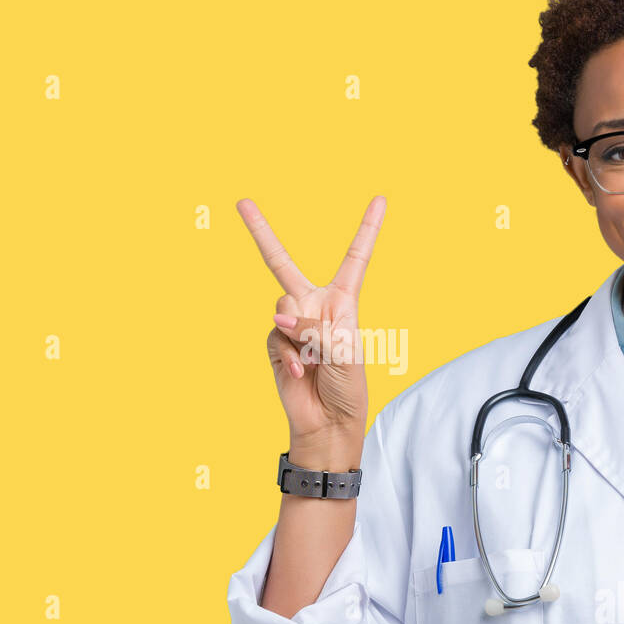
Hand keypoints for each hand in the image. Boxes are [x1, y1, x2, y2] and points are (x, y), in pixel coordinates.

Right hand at [238, 195, 386, 446]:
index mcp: (344, 302)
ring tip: (313, 358)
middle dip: (260, 232)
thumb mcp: (344, 353)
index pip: (355, 258)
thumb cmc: (348, 388)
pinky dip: (287, 356)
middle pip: (281, 263)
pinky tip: (300, 373)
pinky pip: (273, 338)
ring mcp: (291, 325)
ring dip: (298, 333)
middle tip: (242, 202)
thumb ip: (314, 328)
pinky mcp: (274, 346)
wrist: (329, 424)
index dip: (368, 229)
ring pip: (281, 308)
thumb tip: (280, 318)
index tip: (381, 199)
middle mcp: (314, 306)